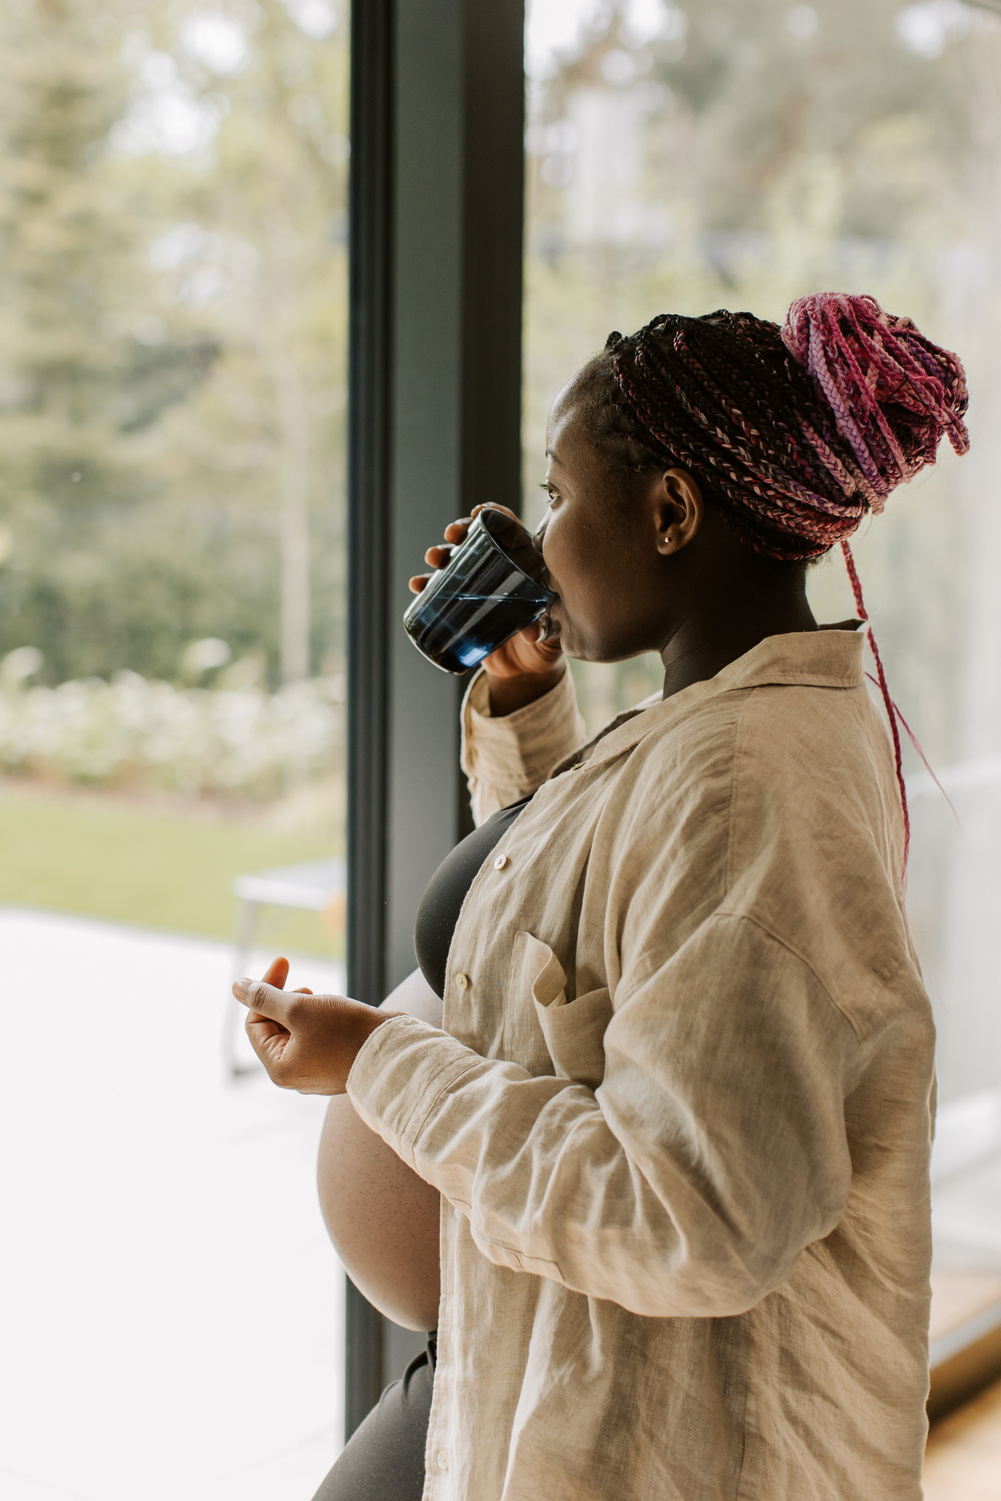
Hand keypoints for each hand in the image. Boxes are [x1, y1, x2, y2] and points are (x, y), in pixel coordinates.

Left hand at [233, 957, 395, 1093]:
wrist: (396, 1051)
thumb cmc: (347, 1032)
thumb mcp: (299, 1008)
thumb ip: (265, 997)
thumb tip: (237, 987)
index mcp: (279, 1068)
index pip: (255, 1022)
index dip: (265, 990)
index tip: (284, 961)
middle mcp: (295, 1075)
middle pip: (276, 1027)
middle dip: (289, 1001)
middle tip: (311, 990)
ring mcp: (317, 1072)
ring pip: (299, 1031)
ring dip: (307, 1009)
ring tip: (328, 1004)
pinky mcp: (337, 1065)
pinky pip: (319, 1038)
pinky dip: (324, 1021)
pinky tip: (341, 1015)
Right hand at [409, 505, 564, 713]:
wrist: (526, 672)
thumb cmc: (546, 645)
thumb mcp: (551, 633)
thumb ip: (545, 628)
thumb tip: (531, 631)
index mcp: (526, 565)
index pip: (511, 531)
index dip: (495, 516)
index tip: (480, 513)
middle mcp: (500, 570)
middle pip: (479, 539)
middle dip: (461, 530)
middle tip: (452, 536)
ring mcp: (479, 587)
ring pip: (457, 561)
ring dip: (441, 554)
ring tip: (432, 559)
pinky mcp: (463, 607)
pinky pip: (441, 591)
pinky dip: (426, 585)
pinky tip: (417, 585)